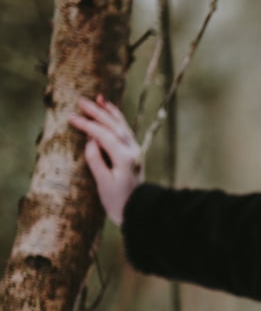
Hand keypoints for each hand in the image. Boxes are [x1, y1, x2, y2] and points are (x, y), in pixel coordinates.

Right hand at [69, 95, 142, 225]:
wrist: (139, 211)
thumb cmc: (118, 201)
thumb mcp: (103, 184)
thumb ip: (96, 161)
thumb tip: (90, 141)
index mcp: (124, 158)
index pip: (104, 136)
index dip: (88, 126)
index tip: (72, 118)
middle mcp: (133, 151)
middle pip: (114, 127)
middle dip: (98, 113)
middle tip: (82, 101)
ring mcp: (136, 151)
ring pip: (122, 126)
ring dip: (110, 112)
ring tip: (99, 99)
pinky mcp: (135, 153)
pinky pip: (125, 132)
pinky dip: (118, 120)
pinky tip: (111, 113)